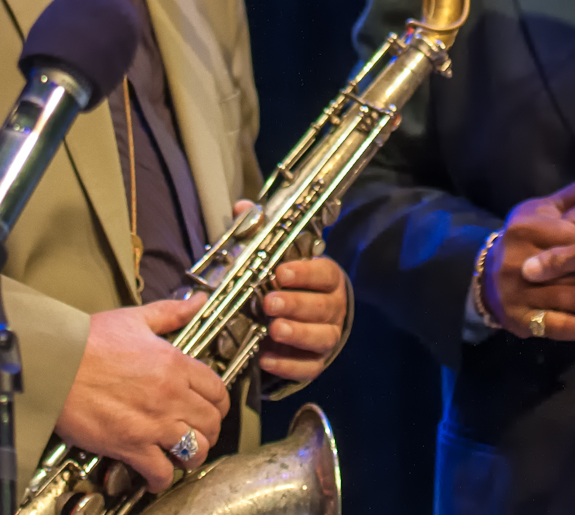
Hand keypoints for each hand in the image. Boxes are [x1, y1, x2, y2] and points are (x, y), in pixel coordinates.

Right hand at [55, 295, 229, 491]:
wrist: (54, 364)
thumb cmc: (89, 341)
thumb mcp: (137, 318)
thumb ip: (172, 312)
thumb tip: (197, 301)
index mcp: (176, 364)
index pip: (217, 390)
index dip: (219, 402)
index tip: (213, 408)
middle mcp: (172, 395)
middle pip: (211, 421)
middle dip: (210, 429)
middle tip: (201, 432)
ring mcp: (153, 423)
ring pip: (195, 448)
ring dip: (194, 455)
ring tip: (186, 455)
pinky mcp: (130, 445)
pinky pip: (160, 470)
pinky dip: (163, 477)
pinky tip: (159, 475)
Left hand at [228, 201, 346, 383]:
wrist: (306, 321)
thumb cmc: (290, 285)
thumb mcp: (279, 259)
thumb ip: (261, 234)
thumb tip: (241, 208)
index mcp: (327, 279)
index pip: (324, 274)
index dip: (305, 273)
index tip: (281, 273)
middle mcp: (333, 308)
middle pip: (322, 307)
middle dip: (295, 304)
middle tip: (269, 303)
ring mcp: (327, 336)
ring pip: (321, 337)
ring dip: (296, 334)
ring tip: (273, 330)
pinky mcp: (316, 362)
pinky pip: (309, 367)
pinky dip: (289, 365)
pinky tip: (267, 359)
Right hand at [485, 169, 574, 340]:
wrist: (489, 273)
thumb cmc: (527, 237)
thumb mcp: (549, 208)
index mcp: (525, 228)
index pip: (573, 239)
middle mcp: (516, 260)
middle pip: (573, 272)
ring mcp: (515, 292)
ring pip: (569, 299)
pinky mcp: (519, 318)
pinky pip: (557, 325)